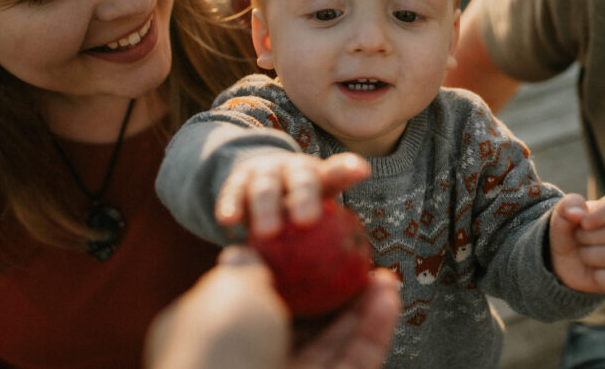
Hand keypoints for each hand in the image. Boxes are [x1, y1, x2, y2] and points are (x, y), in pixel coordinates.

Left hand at [145, 245, 399, 368]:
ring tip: (383, 274)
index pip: (252, 302)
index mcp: (215, 339)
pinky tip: (389, 294)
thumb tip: (242, 252)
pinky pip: (354, 361)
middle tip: (359, 262)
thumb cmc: (221, 349)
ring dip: (362, 308)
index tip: (312, 246)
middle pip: (302, 324)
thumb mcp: (226, 291)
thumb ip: (242, 270)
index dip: (286, 274)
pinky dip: (374, 329)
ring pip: (333, 344)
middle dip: (334, 291)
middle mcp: (252, 363)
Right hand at [216, 152, 370, 237]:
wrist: (258, 190)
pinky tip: (230, 224)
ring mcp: (265, 174)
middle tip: (307, 220)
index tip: (361, 172)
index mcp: (322, 178)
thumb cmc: (303, 220)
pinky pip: (232, 194)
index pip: (338, 172)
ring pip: (266, 186)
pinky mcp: (237, 182)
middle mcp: (294, 171)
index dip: (349, 169)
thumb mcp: (324, 226)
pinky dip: (231, 206)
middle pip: (302, 179)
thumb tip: (381, 284)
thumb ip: (343, 247)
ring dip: (267, 205)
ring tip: (269, 231)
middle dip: (305, 195)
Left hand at [548, 193, 604, 294]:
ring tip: (582, 254)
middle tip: (578, 239)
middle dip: (587, 237)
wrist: (558, 260)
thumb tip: (577, 214)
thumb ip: (569, 206)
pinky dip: (601, 278)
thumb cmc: (566, 232)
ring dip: (588, 255)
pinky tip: (592, 273)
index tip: (584, 223)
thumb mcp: (561, 215)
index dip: (601, 215)